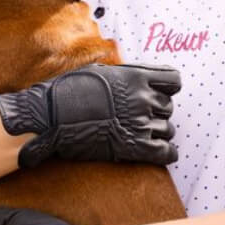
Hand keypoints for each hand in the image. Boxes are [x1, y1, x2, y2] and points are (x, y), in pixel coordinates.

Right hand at [0, 63, 180, 167]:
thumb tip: (134, 78)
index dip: (167, 86)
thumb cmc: (70, 91)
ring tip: (138, 133)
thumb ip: (123, 76)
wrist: (51, 116)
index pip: (173, 79)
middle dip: (156, 111)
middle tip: (137, 115)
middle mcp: (142, 97)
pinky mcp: (134, 146)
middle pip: (168, 106)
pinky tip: (158, 151)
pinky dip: (166, 153)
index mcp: (136, 75)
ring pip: (168, 129)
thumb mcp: (99, 72)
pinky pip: (166, 152)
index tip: (161, 92)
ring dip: (157, 132)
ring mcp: (140, 122)